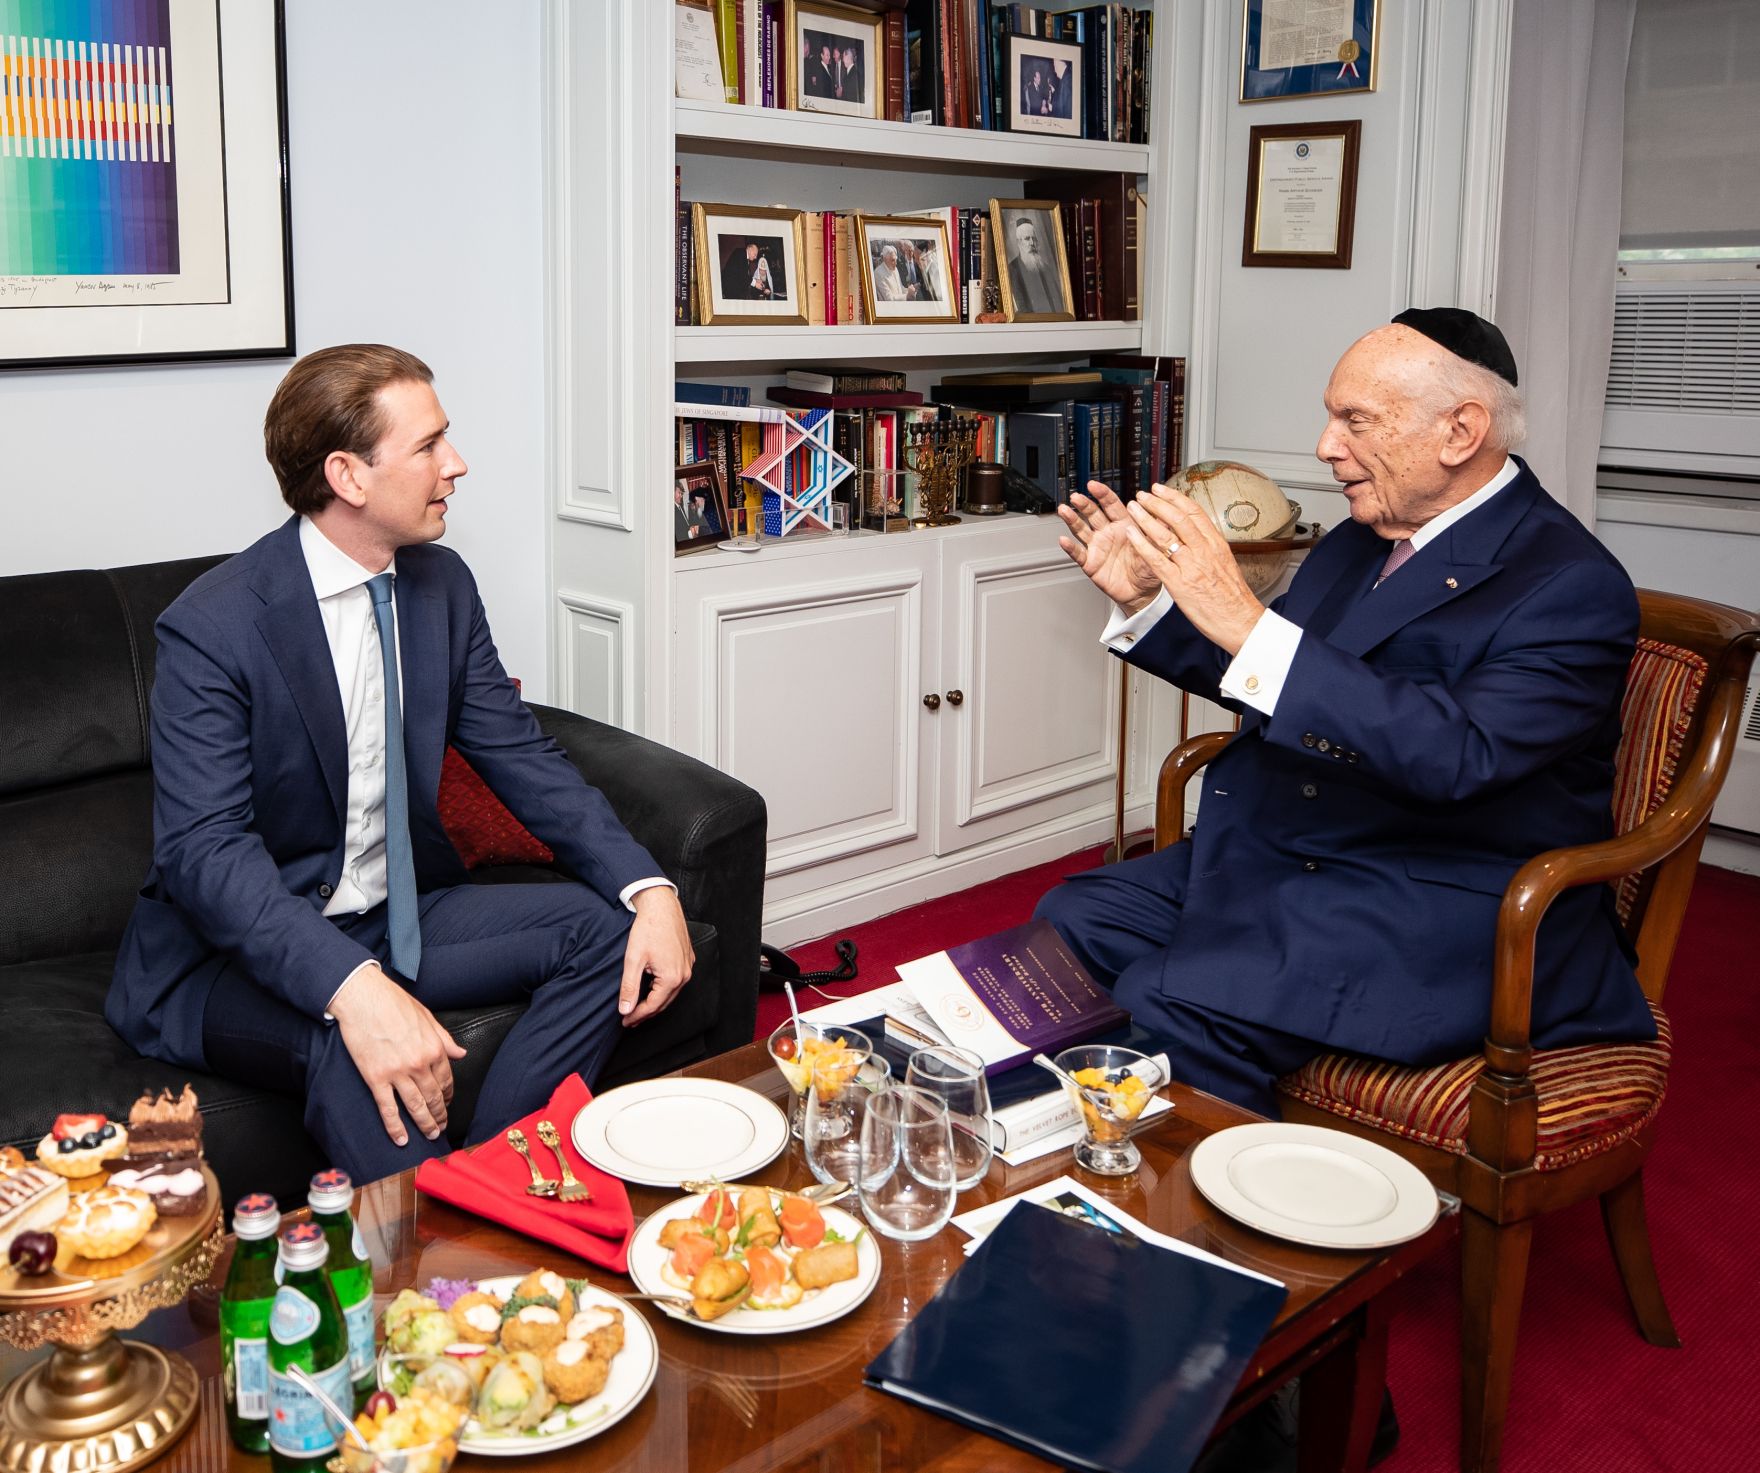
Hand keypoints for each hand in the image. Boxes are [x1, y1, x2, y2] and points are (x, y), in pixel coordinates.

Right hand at [330, 964, 467, 1146]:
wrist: (363, 998)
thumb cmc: (393, 1002)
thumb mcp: (427, 1017)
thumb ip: (444, 1039)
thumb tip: (460, 1053)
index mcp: (434, 1048)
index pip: (446, 1080)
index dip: (448, 1095)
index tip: (447, 1103)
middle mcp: (419, 1064)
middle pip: (433, 1097)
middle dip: (440, 1115)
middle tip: (441, 1127)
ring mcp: (397, 1073)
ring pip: (416, 1106)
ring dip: (425, 1124)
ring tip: (430, 1135)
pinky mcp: (376, 1078)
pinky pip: (388, 1109)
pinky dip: (396, 1127)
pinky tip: (401, 1139)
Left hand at [621, 887, 693, 1026]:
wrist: (661, 905)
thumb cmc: (647, 929)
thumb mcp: (633, 960)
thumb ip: (629, 987)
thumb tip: (625, 1010)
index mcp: (672, 978)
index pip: (653, 1006)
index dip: (637, 1016)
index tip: (624, 1021)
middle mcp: (684, 975)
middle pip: (664, 1003)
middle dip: (646, 1013)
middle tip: (629, 1019)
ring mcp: (688, 966)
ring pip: (671, 993)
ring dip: (655, 1002)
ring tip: (638, 1007)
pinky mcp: (688, 958)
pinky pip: (676, 981)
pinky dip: (663, 989)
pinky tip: (652, 989)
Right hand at [1057, 480, 1161, 611]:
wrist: (1141, 592)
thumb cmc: (1149, 569)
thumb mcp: (1157, 548)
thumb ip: (1157, 531)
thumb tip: (1165, 514)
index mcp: (1124, 525)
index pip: (1111, 505)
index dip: (1102, 494)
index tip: (1094, 486)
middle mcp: (1108, 533)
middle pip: (1093, 514)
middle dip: (1084, 504)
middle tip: (1077, 496)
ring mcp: (1098, 547)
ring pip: (1082, 529)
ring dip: (1073, 519)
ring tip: (1064, 510)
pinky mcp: (1091, 563)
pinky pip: (1078, 554)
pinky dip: (1071, 547)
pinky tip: (1064, 540)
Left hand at [1121, 485, 1265, 654]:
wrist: (1240, 621)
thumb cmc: (1233, 598)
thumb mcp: (1226, 564)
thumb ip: (1209, 548)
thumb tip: (1197, 535)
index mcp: (1216, 544)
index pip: (1194, 511)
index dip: (1174, 497)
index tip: (1161, 489)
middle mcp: (1204, 551)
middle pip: (1178, 517)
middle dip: (1157, 503)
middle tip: (1142, 495)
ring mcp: (1191, 566)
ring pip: (1165, 534)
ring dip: (1145, 518)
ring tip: (1133, 508)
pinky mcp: (1179, 584)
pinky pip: (1156, 560)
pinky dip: (1141, 544)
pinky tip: (1131, 534)